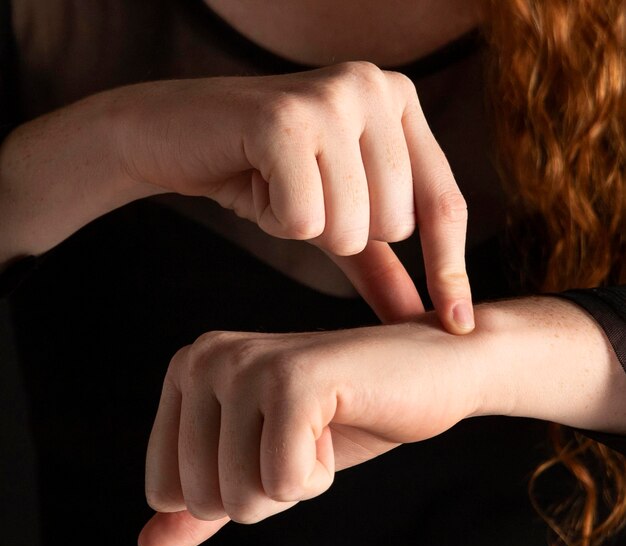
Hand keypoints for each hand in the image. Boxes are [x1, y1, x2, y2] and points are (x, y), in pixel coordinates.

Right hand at [121, 62, 472, 329]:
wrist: (174, 138)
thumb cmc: (263, 175)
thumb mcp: (336, 220)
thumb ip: (384, 266)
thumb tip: (425, 320)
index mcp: (401, 101)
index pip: (444, 203)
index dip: (450, 270)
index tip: (456, 327)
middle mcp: (376, 85)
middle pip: (397, 223)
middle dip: (345, 234)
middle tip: (304, 197)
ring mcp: (332, 95)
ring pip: (353, 226)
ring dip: (309, 228)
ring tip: (279, 187)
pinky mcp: (286, 118)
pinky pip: (305, 220)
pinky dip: (277, 220)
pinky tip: (257, 183)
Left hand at [138, 316, 480, 545]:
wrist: (427, 373)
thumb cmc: (343, 418)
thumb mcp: (261, 463)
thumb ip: (202, 505)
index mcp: (188, 370)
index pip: (165, 488)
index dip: (232, 489)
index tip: (272, 442)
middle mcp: (205, 357)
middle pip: (202, 498)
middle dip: (266, 488)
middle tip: (303, 435)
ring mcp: (246, 365)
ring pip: (241, 497)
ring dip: (295, 482)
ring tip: (320, 427)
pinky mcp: (292, 381)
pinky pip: (284, 482)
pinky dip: (319, 474)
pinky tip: (337, 423)